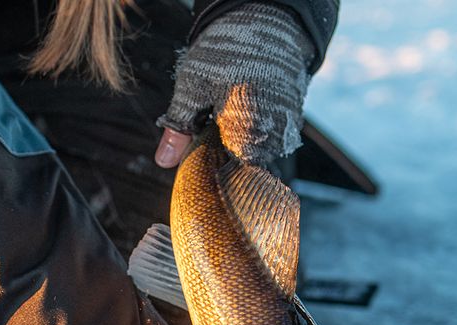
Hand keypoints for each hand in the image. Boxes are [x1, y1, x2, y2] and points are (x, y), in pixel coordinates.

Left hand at [155, 2, 313, 167]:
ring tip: (231, 110)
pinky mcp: (294, 117)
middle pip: (247, 164)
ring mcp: (288, 127)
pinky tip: (246, 105)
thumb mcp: (192, 86)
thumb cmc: (227, 49)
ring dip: (244, 139)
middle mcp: (274, 136)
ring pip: (261, 151)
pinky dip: (259, 127)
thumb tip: (162, 162)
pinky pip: (274, 135)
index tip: (204, 157)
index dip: (217, 169)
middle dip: (229, 152)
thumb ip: (179, 127)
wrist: (268, 17)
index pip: (233, 174)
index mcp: (248, 134)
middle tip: (214, 123)